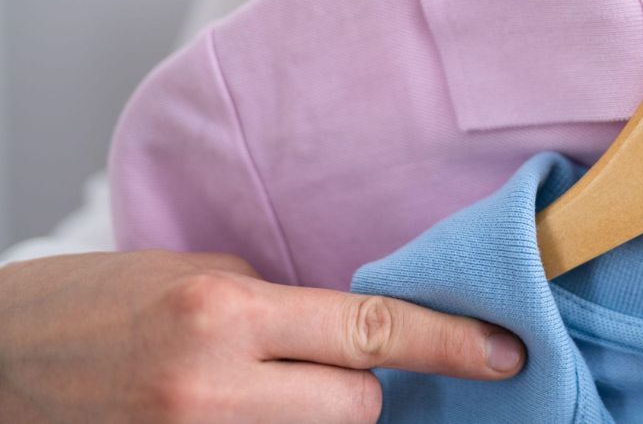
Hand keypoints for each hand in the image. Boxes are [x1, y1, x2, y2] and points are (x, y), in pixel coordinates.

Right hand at [0, 250, 523, 422]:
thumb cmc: (92, 305)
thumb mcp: (198, 276)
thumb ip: (284, 306)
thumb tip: (363, 329)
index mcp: (224, 314)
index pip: (374, 330)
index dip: (452, 343)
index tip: (506, 353)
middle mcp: (212, 388)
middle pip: (359, 404)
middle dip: (360, 383)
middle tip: (319, 361)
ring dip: (315, 415)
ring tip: (268, 388)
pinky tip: (254, 410)